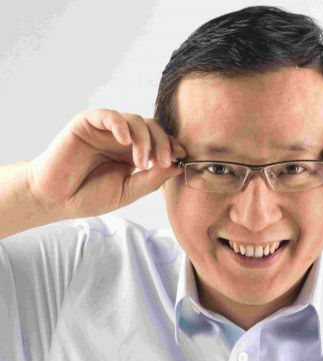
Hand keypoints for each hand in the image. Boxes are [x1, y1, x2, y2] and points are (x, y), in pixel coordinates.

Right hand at [28, 108, 186, 218]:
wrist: (56, 198)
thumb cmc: (89, 196)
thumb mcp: (128, 191)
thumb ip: (152, 179)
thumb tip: (177, 165)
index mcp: (133, 154)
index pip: (160, 142)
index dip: (172, 146)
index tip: (181, 157)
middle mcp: (122, 139)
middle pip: (153, 128)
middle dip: (163, 144)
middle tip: (163, 161)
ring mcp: (106, 130)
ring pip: (136, 121)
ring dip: (145, 140)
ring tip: (141, 162)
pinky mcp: (88, 123)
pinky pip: (110, 116)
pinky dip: (121, 125)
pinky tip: (126, 141)